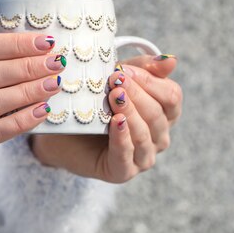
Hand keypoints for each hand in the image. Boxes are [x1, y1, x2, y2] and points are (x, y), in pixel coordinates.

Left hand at [31, 55, 182, 182]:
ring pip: (145, 134)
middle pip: (158, 114)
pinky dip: (122, 137)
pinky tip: (116, 122)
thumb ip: (141, 69)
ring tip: (114, 96)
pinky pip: (127, 154)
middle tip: (115, 80)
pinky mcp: (122, 171)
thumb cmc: (92, 104)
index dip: (150, 81)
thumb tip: (171, 61)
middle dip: (137, 94)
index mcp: (163, 114)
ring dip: (130, 112)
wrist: (61, 134)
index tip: (123, 69)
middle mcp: (158, 137)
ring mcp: (143, 157)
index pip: (172, 96)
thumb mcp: (115, 81)